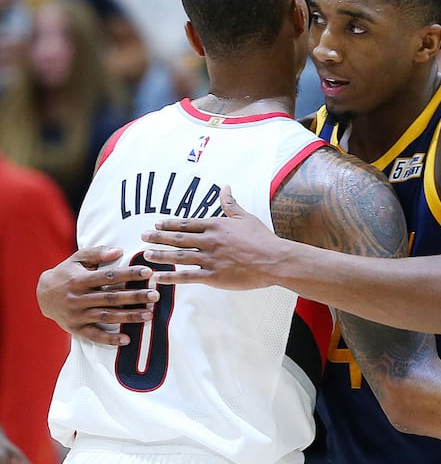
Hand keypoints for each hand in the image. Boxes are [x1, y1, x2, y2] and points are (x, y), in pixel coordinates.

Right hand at [37, 247, 155, 345]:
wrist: (42, 294)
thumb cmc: (67, 273)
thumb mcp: (78, 259)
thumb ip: (97, 253)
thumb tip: (118, 251)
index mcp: (80, 280)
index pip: (108, 276)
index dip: (128, 274)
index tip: (148, 272)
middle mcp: (78, 298)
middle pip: (111, 298)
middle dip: (135, 297)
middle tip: (155, 295)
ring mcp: (77, 315)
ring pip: (106, 317)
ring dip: (128, 317)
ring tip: (149, 315)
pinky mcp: (76, 329)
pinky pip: (94, 336)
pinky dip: (110, 339)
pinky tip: (127, 340)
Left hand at [141, 186, 280, 289]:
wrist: (275, 260)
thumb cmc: (263, 238)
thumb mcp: (246, 217)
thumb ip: (231, 204)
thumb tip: (225, 187)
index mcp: (216, 225)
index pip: (187, 224)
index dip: (170, 224)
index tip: (156, 224)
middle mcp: (209, 240)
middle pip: (177, 238)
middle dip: (158, 237)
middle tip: (142, 236)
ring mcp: (210, 259)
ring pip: (178, 256)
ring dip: (160, 255)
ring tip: (146, 254)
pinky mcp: (213, 276)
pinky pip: (187, 276)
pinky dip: (171, 277)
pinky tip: (159, 277)